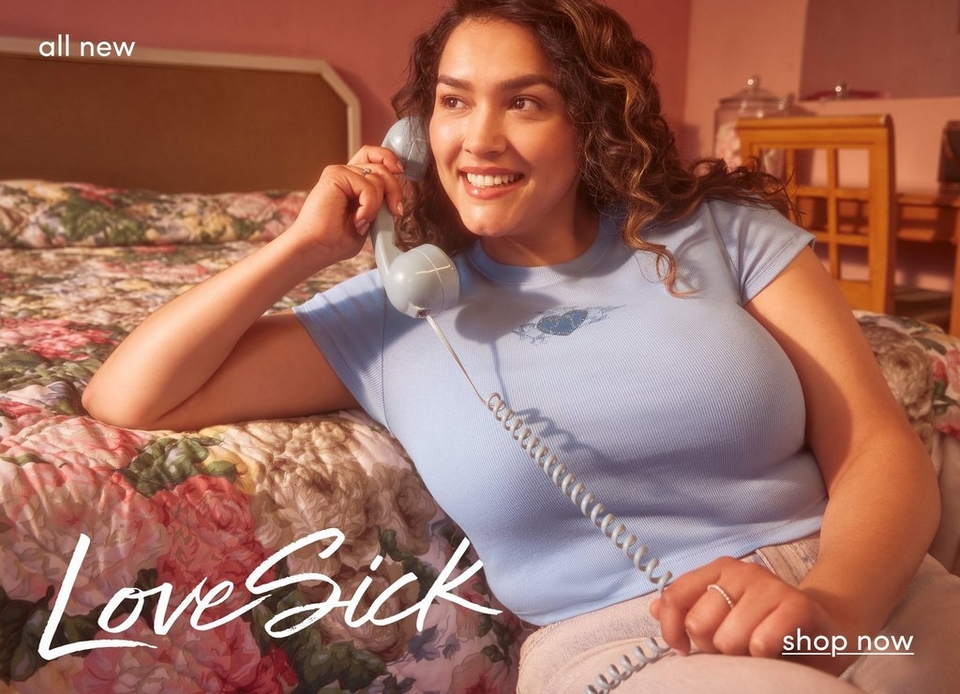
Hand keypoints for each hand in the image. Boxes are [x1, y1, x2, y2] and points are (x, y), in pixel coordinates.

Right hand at [289, 145, 406, 262]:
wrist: (316, 248)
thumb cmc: (336, 241)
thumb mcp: (367, 221)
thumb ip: (379, 205)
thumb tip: (396, 199)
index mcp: (352, 182)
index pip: (375, 158)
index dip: (390, 160)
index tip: (401, 174)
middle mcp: (346, 173)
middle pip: (382, 164)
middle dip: (395, 188)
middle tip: (396, 211)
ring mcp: (340, 172)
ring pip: (378, 177)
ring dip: (377, 205)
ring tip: (362, 222)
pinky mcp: (335, 175)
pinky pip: (368, 186)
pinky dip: (369, 206)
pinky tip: (358, 220)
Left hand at [649, 557, 856, 675]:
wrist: (826, 630)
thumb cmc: (767, 627)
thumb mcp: (724, 619)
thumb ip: (689, 611)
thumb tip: (654, 608)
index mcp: (719, 570)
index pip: (674, 596)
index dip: (671, 629)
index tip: (681, 648)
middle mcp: (742, 571)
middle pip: (699, 624)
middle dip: (713, 647)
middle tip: (735, 648)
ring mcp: (770, 585)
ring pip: (728, 639)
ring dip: (741, 657)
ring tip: (757, 650)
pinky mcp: (797, 606)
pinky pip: (760, 644)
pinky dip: (765, 658)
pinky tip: (778, 651)